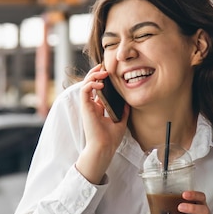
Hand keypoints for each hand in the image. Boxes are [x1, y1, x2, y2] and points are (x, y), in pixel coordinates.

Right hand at [75, 65, 129, 183]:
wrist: (104, 147)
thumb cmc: (111, 138)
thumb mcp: (121, 121)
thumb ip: (123, 110)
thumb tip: (128, 101)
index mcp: (99, 107)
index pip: (98, 88)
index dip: (101, 78)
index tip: (109, 72)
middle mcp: (92, 105)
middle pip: (90, 83)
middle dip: (96, 72)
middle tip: (104, 66)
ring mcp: (88, 106)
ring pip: (86, 84)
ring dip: (93, 75)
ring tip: (103, 72)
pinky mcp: (85, 107)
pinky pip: (84, 91)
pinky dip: (91, 84)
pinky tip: (100, 83)